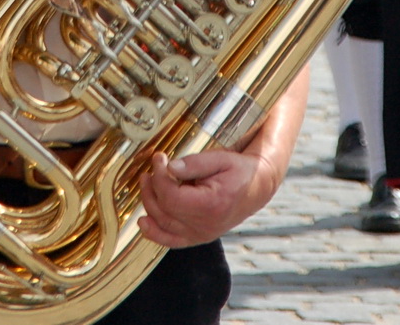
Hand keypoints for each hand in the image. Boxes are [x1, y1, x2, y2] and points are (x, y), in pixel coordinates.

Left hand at [136, 148, 281, 247]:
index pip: (171, 197)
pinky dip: (155, 233)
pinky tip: (143, 222)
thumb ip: (194, 163)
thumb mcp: (220, 158)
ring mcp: (202, 234)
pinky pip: (171, 240)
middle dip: (152, 187)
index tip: (159, 158)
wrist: (256, 187)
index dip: (159, 176)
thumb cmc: (239, 171)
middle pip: (164, 210)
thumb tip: (169, 168)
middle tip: (152, 168)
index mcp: (212, 205)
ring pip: (163, 224)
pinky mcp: (199, 237)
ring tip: (147, 182)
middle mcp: (206, 225)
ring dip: (149, 203)